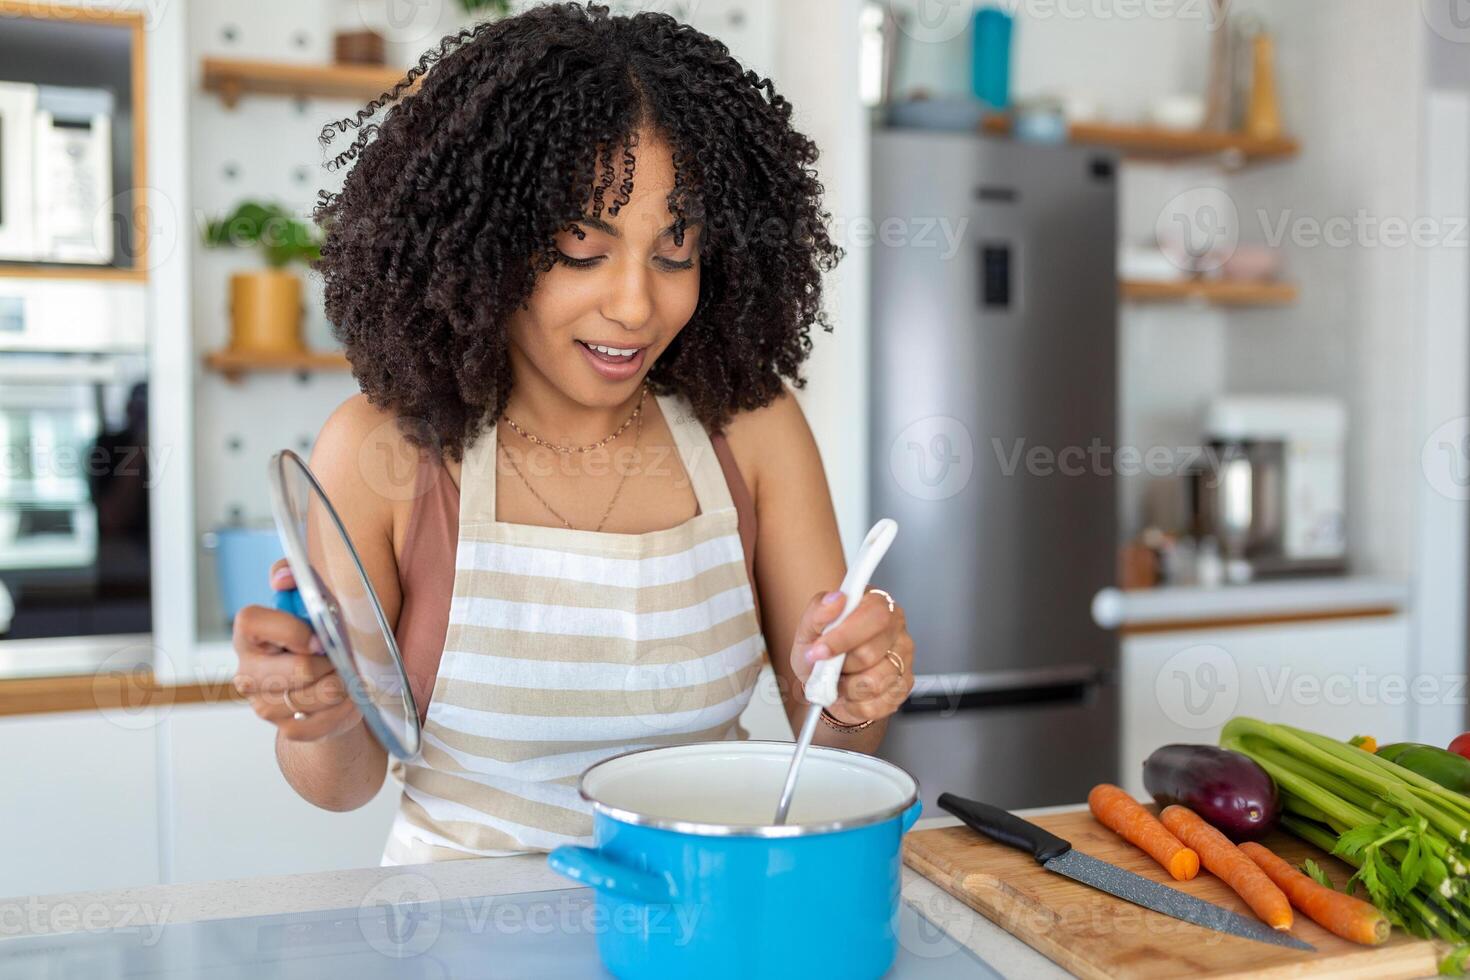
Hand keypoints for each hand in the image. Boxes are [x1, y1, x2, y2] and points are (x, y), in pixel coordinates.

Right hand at [231, 559, 361, 741]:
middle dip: (332, 661)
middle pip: (298, 669)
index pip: (253, 622)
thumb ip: (295, 577)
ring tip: (349, 673)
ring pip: (319, 695)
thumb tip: (282, 578)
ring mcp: (265, 705)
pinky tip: (349, 696)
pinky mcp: (288, 728)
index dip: (291, 628)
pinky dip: (346, 708)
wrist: (327, 685)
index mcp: (248, 635)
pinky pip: (325, 720)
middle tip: (344, 655)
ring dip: (345, 682)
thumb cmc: (318, 635)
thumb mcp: (311, 599)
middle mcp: (248, 673)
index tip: (319, 635)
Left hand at [788, 587, 914, 725]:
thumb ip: (818, 612)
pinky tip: (851, 692)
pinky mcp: (903, 687)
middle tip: (828, 665)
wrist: (825, 682)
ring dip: (847, 686)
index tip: (820, 651)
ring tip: (841, 678)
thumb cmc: (822, 651)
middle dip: (841, 665)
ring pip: (874, 683)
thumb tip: (835, 600)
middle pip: (870, 653)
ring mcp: (904, 659)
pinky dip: (854, 704)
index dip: (844, 636)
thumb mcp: (809, 629)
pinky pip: (876, 704)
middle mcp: (895, 629)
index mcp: (877, 604)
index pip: (874, 616)